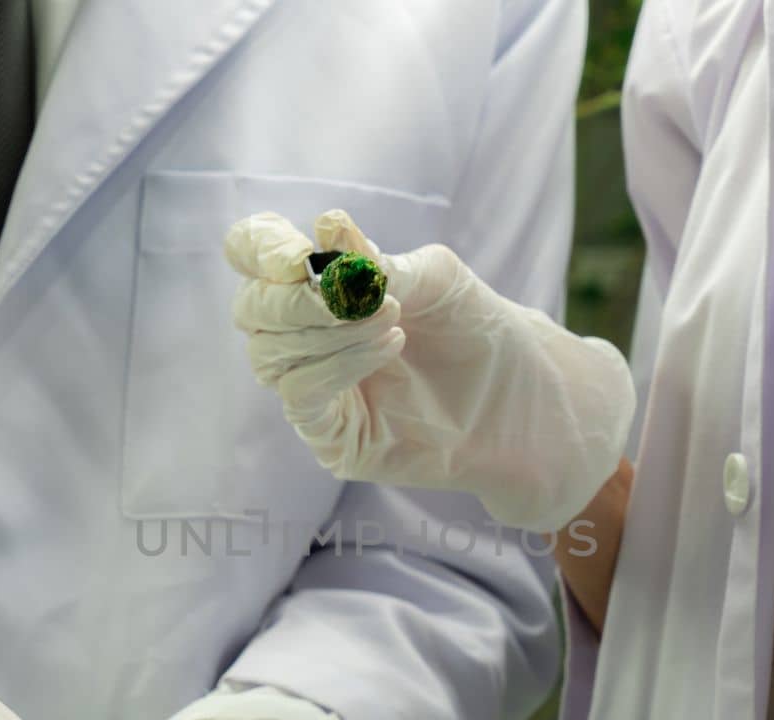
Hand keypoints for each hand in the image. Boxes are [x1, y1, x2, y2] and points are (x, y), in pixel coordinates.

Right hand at [224, 210, 635, 533]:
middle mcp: (302, 337)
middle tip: (360, 292)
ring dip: (327, 329)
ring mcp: (312, 389)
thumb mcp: (433, 279)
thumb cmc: (474, 329)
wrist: (522, 397)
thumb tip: (325, 228)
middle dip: (295, 298)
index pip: (252, 256)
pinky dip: (338, 365)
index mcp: (314, 286)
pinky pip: (301, 396)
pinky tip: (389, 345)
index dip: (259, 248)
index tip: (296, 254)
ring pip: (269, 354)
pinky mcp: (331, 436)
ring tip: (393, 317)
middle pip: (251, 309)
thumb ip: (375, 262)